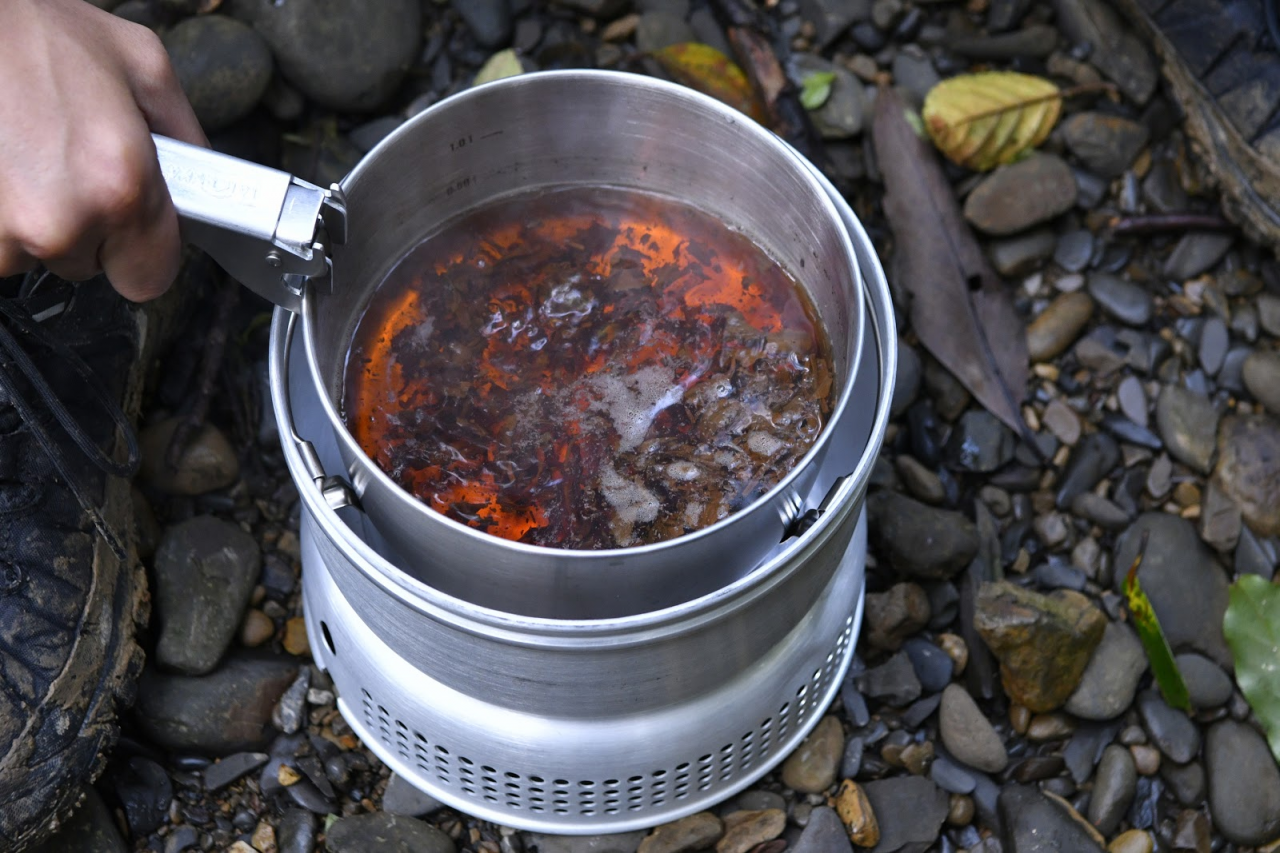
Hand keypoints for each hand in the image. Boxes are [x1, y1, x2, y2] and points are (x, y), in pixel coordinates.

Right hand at [0, 0, 206, 301]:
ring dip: (39, 219)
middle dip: (88, 227)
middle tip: (70, 168)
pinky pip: (1, 247)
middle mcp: (64, 220)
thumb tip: (206, 179)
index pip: (151, 278)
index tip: (134, 228)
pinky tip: (7, 172)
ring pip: (40, 255)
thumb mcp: (143, 66)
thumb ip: (187, 137)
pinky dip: (3, 216)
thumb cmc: (36, 35)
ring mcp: (7, 233)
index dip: (144, 252)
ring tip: (30, 159)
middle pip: (93, 265)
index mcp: (121, 186)